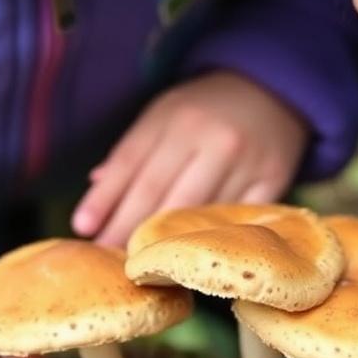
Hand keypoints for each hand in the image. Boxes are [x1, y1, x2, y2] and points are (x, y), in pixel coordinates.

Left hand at [71, 70, 308, 245]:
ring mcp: (244, 160)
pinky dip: (208, 240)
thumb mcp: (164, 115)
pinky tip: (188, 259)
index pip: (130, 163)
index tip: (83, 230)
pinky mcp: (272, 180)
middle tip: (106, 262)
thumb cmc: (205, 110)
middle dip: (127, 230)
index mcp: (174, 117)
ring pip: (195, 213)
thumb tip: (95, 185)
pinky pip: (234, 220)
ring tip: (140, 267)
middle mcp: (209, 136)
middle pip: (159, 195)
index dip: (104, 200)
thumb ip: (133, 151)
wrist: (274, 91)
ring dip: (164, 244)